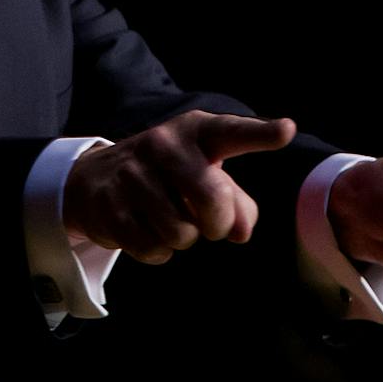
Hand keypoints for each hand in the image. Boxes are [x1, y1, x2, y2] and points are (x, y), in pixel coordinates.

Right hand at [63, 111, 297, 263]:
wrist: (95, 179)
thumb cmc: (169, 176)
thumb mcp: (203, 174)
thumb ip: (235, 201)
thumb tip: (241, 232)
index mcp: (194, 130)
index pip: (231, 132)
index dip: (261, 133)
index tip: (287, 130)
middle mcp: (162, 144)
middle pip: (211, 198)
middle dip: (217, 223)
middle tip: (209, 223)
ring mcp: (132, 174)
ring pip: (181, 232)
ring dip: (183, 238)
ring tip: (170, 219)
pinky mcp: (110, 207)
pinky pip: (153, 249)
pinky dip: (158, 251)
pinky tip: (147, 230)